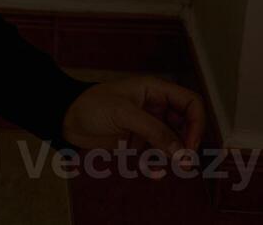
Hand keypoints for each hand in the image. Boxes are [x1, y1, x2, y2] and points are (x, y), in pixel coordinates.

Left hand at [60, 76, 205, 176]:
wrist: (65, 118)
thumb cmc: (91, 105)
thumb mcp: (124, 114)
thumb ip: (154, 131)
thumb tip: (181, 151)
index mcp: (155, 90)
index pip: (190, 102)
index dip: (197, 122)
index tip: (191, 143)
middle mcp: (154, 106)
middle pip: (185, 124)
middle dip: (187, 143)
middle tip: (184, 162)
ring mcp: (146, 124)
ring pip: (172, 141)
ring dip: (173, 156)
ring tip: (170, 168)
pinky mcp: (136, 140)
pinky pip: (155, 154)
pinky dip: (157, 164)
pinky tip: (154, 173)